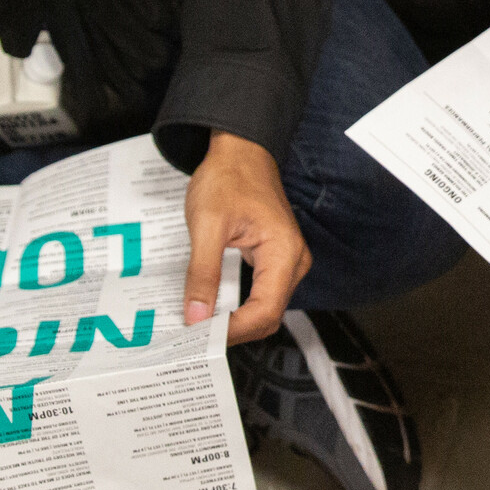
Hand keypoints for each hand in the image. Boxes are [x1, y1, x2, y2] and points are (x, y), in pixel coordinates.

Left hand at [184, 131, 310, 344]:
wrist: (240, 151)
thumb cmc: (229, 178)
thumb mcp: (207, 225)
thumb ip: (202, 274)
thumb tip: (196, 317)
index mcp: (284, 252)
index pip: (265, 311)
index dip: (234, 330)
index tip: (201, 337)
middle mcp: (293, 262)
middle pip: (268, 316)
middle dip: (234, 331)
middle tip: (195, 337)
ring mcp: (287, 262)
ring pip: (264, 309)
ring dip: (235, 322)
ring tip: (200, 325)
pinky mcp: (275, 261)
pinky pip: (260, 295)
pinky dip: (238, 307)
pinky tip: (213, 308)